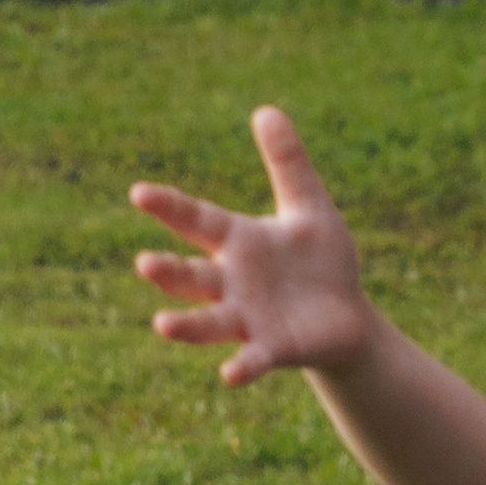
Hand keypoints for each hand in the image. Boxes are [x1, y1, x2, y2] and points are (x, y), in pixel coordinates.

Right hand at [130, 107, 376, 387]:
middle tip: (145, 263)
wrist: (346, 316)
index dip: (169, 206)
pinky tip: (230, 374)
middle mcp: (231, 282)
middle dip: (168, 271)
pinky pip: (252, 359)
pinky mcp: (274, 349)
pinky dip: (241, 366)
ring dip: (185, 325)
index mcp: (238, 242)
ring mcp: (248, 319)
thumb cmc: (319, 260)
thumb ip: (288, 164)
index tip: (139, 191)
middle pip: (191, 275)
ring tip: (161, 324)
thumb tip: (267, 109)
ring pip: (208, 322)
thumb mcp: (309, 207)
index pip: (196, 220)